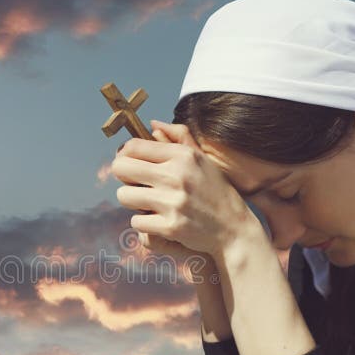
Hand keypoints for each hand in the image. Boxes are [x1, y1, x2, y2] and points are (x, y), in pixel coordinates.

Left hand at [111, 120, 255, 255]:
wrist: (235, 230)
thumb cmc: (216, 192)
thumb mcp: (203, 159)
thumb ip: (179, 137)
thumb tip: (153, 125)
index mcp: (183, 155)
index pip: (133, 146)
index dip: (124, 156)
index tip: (130, 165)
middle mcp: (176, 175)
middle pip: (120, 168)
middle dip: (125, 178)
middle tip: (137, 185)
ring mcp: (173, 202)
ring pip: (124, 196)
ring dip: (132, 202)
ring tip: (149, 204)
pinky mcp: (170, 227)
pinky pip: (136, 222)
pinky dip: (144, 224)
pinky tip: (159, 222)